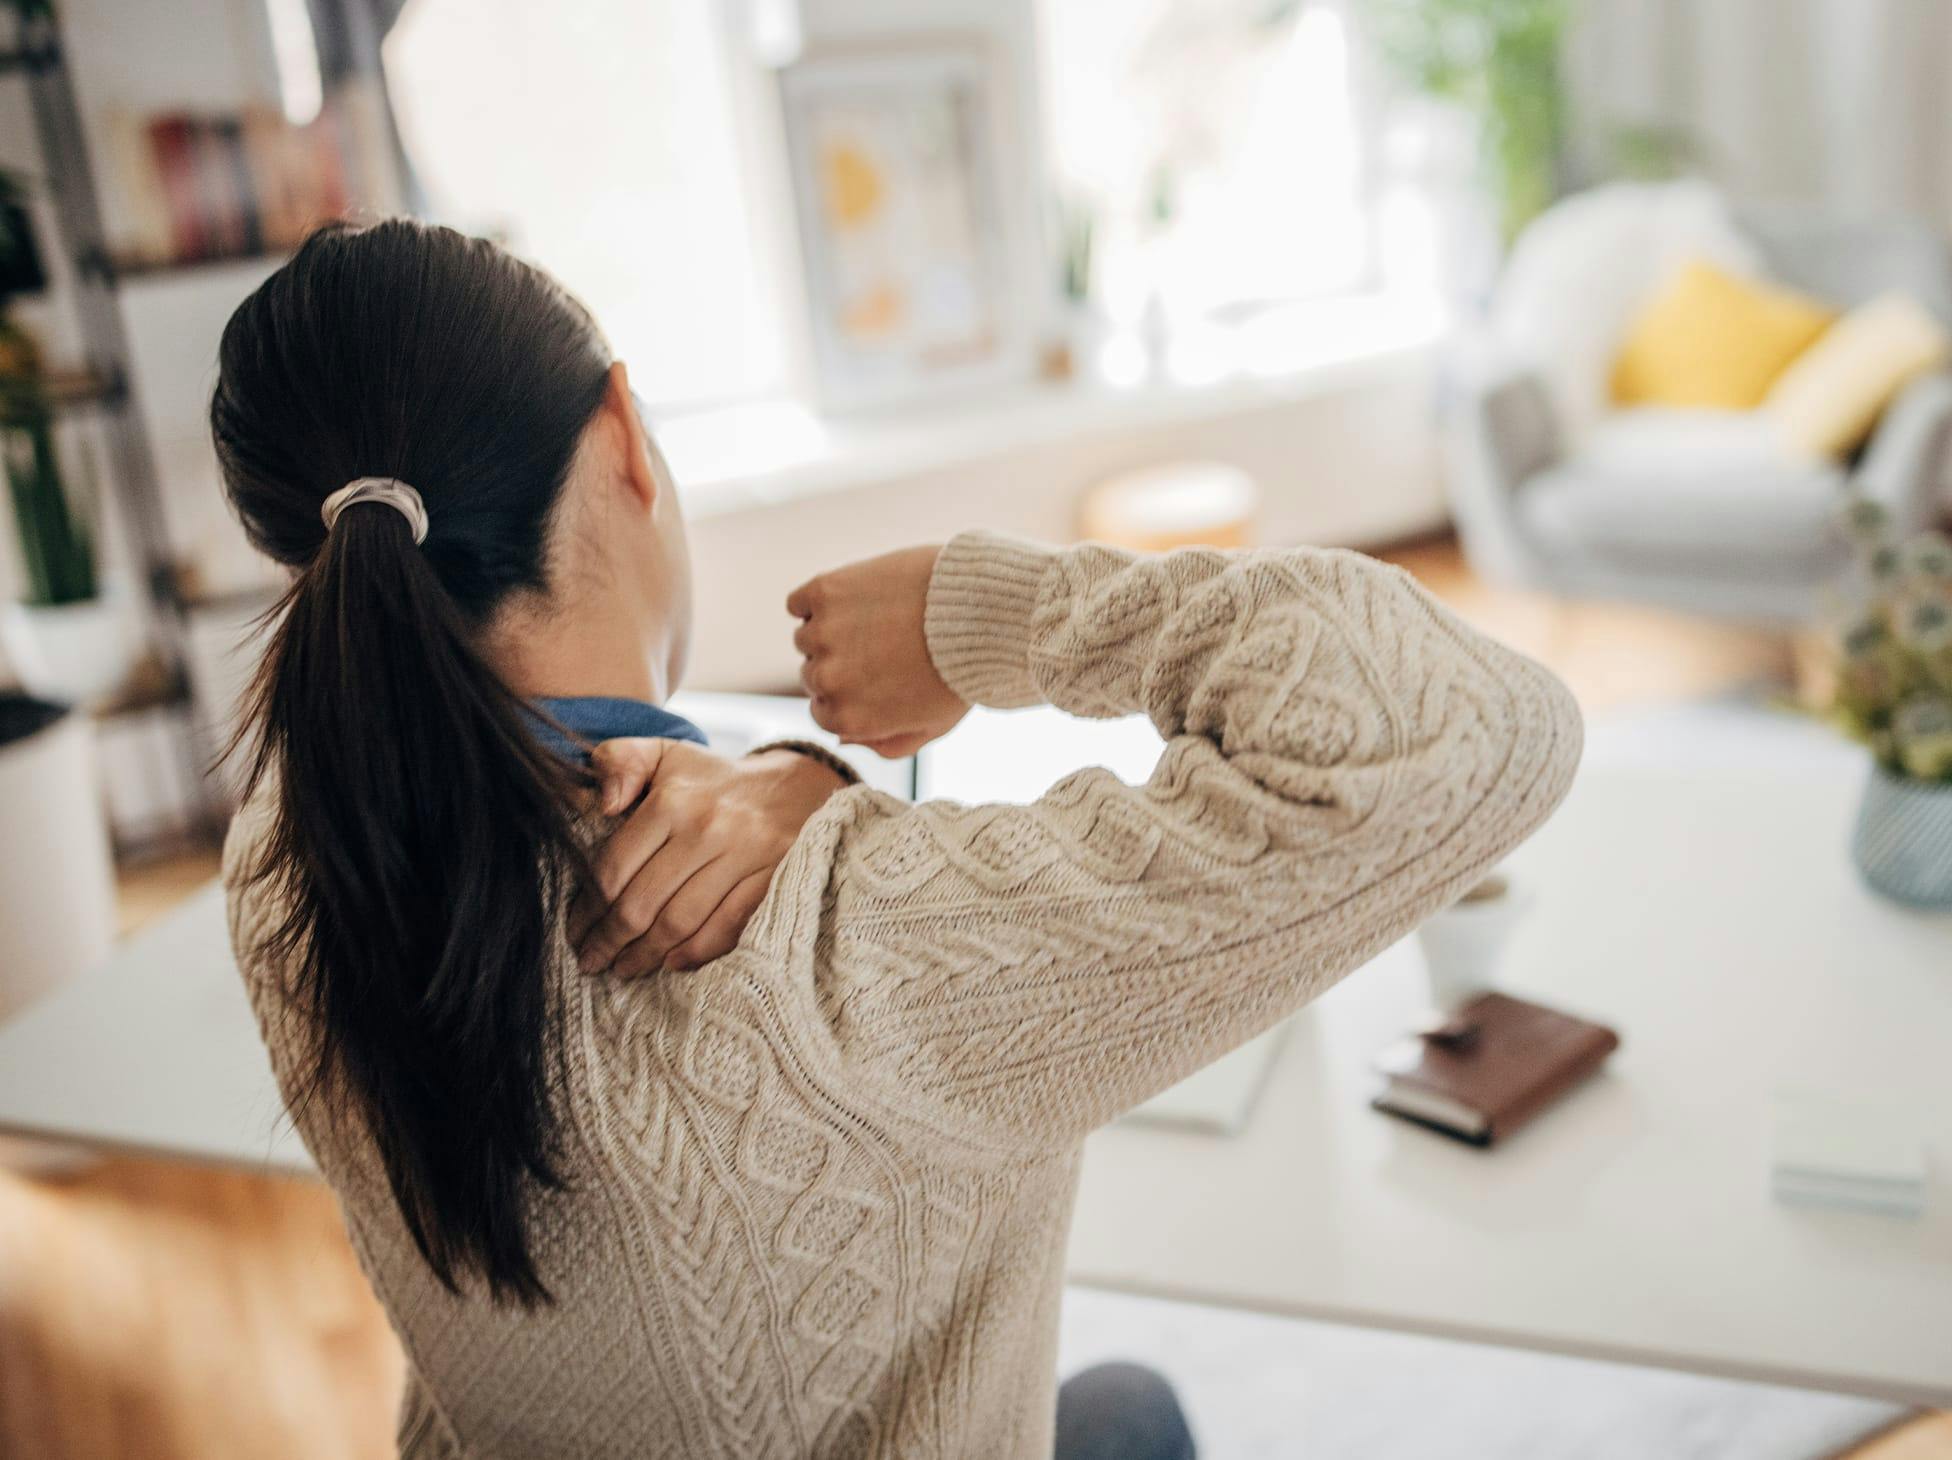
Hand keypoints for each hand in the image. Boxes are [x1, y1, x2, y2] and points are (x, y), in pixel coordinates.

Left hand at [568, 740, 847, 976]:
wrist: (791, 787)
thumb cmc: (711, 779)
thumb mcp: (662, 754)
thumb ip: (619, 762)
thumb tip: (601, 804)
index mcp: (671, 801)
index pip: (614, 868)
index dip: (587, 908)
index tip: (575, 930)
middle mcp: (705, 828)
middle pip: (642, 903)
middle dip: (609, 940)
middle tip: (592, 960)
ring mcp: (741, 856)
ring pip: (680, 921)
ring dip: (646, 954)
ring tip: (624, 969)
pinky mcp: (769, 878)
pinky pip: (727, 926)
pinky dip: (697, 952)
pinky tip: (671, 964)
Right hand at [787, 545, 967, 756]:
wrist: (981, 611)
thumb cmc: (962, 671)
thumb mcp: (932, 727)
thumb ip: (886, 744)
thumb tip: (844, 738)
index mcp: (847, 720)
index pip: (822, 711)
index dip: (850, 693)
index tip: (876, 675)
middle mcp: (827, 680)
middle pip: (813, 674)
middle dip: (841, 663)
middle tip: (882, 645)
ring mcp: (822, 633)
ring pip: (807, 637)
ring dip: (831, 631)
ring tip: (876, 620)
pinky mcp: (824, 591)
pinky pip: (798, 604)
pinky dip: (816, 602)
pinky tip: (852, 599)